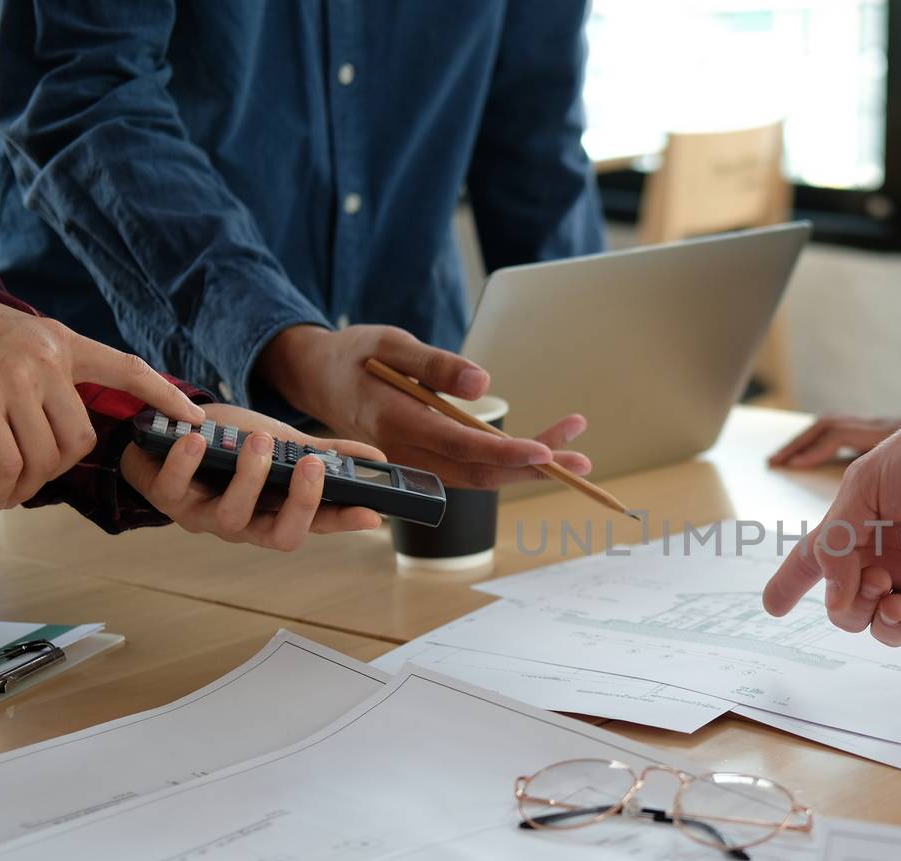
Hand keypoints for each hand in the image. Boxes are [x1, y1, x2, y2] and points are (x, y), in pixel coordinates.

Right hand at [0, 284, 204, 508]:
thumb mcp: (26, 336)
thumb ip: (56, 369)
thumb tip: (72, 418)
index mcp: (64, 344)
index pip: (127, 368)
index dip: (163, 395)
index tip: (194, 419)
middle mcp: (46, 362)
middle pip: (80, 437)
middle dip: (62, 468)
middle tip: (39, 478)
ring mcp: (13, 382)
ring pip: (44, 454)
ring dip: (29, 484)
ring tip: (13, 491)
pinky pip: (8, 462)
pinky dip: (5, 488)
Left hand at [119, 404, 383, 549]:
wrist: (169, 437)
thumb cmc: (230, 449)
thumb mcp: (280, 446)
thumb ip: (324, 452)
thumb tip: (375, 458)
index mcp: (277, 512)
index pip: (318, 524)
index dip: (344, 522)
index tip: (371, 513)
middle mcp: (246, 524)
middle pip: (281, 536)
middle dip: (300, 503)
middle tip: (311, 465)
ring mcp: (206, 516)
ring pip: (232, 517)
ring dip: (249, 477)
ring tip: (260, 441)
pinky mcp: (167, 498)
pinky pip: (174, 490)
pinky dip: (185, 463)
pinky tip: (196, 438)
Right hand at [257, 324, 588, 488]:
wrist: (318, 378)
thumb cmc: (355, 355)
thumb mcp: (391, 344)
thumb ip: (435, 364)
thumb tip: (482, 383)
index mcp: (396, 423)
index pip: (461, 446)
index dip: (506, 452)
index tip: (546, 452)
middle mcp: (407, 454)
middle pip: (479, 473)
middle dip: (533, 469)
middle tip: (582, 462)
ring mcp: (415, 464)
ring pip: (479, 477)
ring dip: (528, 468)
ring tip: (575, 453)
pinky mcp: (424, 462)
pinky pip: (470, 470)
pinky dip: (508, 463)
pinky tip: (541, 449)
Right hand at [762, 362, 900, 649]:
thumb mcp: (866, 485)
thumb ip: (838, 542)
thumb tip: (834, 599)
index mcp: (859, 525)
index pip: (815, 561)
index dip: (790, 583)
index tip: (772, 606)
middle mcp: (890, 553)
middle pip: (850, 607)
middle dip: (850, 609)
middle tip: (875, 581)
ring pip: (889, 628)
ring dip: (884, 628)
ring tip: (896, 605)